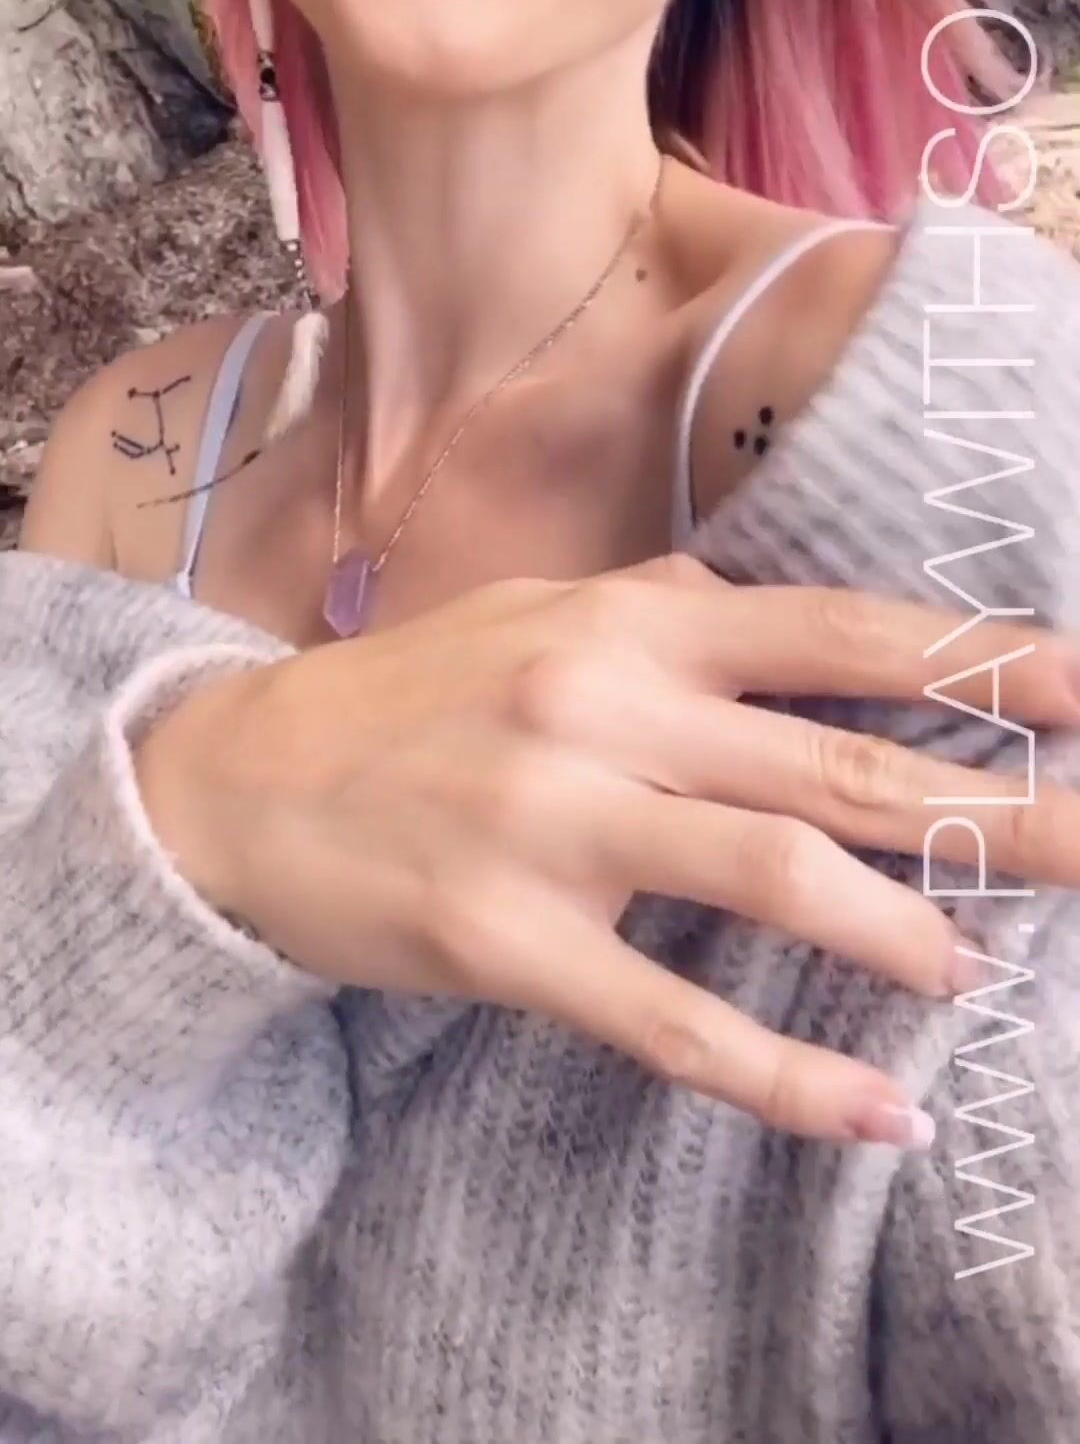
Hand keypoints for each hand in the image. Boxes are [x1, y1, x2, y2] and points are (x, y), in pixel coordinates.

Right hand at [135, 556, 1079, 1143]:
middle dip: (990, 808)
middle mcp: (604, 709)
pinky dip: (785, 1074)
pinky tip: (874, 1112)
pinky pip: (674, 1022)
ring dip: (901, 931)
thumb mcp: (537, 614)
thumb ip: (664, 608)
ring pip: (772, 876)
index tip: (1077, 687)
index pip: (831, 634)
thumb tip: (786, 616)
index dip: (966, 662)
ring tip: (981, 966)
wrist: (240, 782)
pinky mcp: (509, 945)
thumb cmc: (410, 696)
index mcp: (626, 621)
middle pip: (838, 765)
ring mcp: (556, 827)